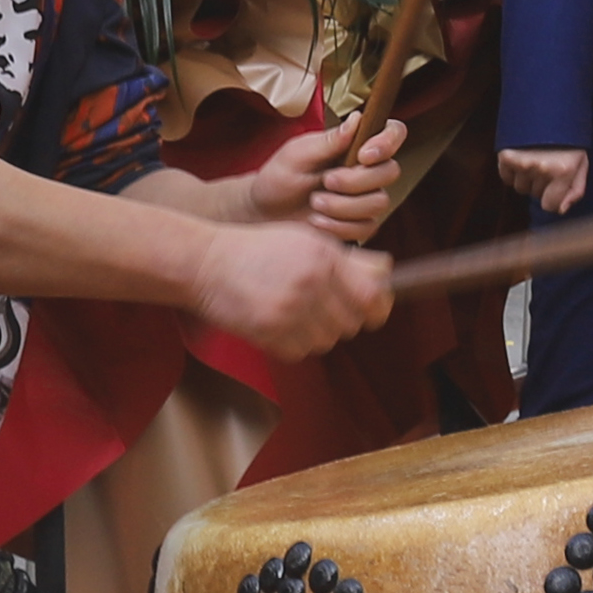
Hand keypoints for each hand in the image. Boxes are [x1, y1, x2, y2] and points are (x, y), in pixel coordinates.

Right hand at [192, 216, 392, 359]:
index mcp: (324, 257)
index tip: (374, 312)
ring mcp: (290, 309)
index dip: (378, 307)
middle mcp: (312, 283)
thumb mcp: (304, 240)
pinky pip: (301, 352)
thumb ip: (347, 260)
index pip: (372, 295)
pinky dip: (295, 344)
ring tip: (298, 315)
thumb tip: (387, 272)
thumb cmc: (257, 249)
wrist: (205, 263)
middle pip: (351, 323)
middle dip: (342, 320)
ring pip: (326, 341)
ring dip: (318, 333)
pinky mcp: (269, 332)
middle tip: (322, 309)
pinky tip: (280, 324)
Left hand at [251, 110, 407, 242]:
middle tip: (326, 181)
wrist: (264, 213)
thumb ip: (329, 140)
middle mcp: (366, 171)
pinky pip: (366, 228)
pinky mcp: (359, 225)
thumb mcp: (298, 154)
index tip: (363, 155)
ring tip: (315, 203)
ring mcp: (365, 199)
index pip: (393, 133)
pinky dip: (339, 226)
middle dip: (356, 180)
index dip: (387, 143)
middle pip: (390, 172)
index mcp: (355, 146)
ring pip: (379, 203)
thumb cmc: (279, 178)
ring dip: (344, 206)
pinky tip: (317, 221)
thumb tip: (357, 118)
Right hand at [496, 147, 589, 210]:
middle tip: (547, 164)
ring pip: (520, 187)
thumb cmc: (569, 140)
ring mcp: (523, 162)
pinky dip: (512, 171)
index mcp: (563, 172)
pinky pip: (506, 177)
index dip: (552, 198)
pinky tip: (522, 156)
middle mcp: (542, 169)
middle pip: (534, 195)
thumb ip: (576, 190)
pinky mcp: (507, 155)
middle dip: (541, 184)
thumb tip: (561, 210)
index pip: (550, 206)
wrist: (550, 108)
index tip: (554, 187)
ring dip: (526, 178)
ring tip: (535, 158)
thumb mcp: (581, 163)